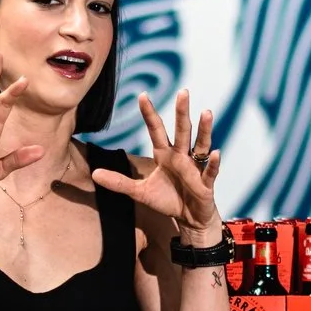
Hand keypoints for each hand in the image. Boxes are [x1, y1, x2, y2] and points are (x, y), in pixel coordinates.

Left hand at [92, 92, 220, 241]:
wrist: (189, 218)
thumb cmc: (167, 200)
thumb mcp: (139, 192)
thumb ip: (119, 182)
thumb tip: (95, 174)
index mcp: (165, 155)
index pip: (156, 130)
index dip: (149, 114)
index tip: (142, 95)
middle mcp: (181, 156)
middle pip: (182, 131)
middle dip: (182, 112)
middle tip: (183, 92)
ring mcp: (195, 168)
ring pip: (200, 145)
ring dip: (204, 130)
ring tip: (207, 113)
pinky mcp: (205, 183)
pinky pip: (210, 171)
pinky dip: (214, 163)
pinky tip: (216, 153)